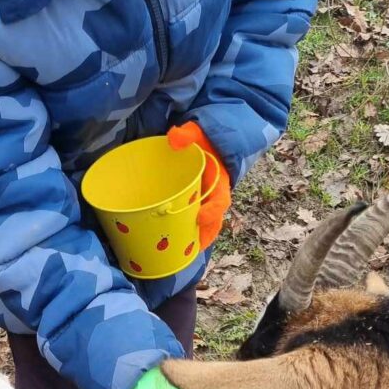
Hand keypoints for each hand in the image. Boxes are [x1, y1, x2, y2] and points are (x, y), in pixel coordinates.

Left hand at [167, 122, 231, 249]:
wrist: (204, 141)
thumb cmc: (202, 138)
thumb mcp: (198, 132)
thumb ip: (188, 134)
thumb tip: (174, 138)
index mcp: (219, 180)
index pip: (221, 200)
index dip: (213, 211)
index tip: (200, 217)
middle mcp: (212, 196)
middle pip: (212, 222)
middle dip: (203, 236)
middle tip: (190, 250)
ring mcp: (202, 202)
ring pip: (202, 227)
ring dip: (193, 242)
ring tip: (179, 256)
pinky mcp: (190, 205)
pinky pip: (189, 223)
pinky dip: (182, 236)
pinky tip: (168, 247)